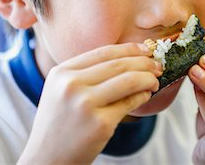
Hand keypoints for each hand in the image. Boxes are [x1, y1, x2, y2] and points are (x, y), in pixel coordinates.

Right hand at [18, 43, 161, 164]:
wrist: (47, 159)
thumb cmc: (59, 124)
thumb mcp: (61, 91)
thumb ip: (86, 74)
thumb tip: (128, 59)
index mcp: (61, 72)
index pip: (103, 52)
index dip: (129, 49)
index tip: (145, 50)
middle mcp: (71, 85)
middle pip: (118, 64)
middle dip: (144, 63)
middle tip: (157, 65)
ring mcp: (85, 104)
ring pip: (128, 81)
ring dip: (148, 79)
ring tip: (155, 81)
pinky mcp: (100, 124)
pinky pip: (129, 103)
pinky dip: (142, 96)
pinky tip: (146, 96)